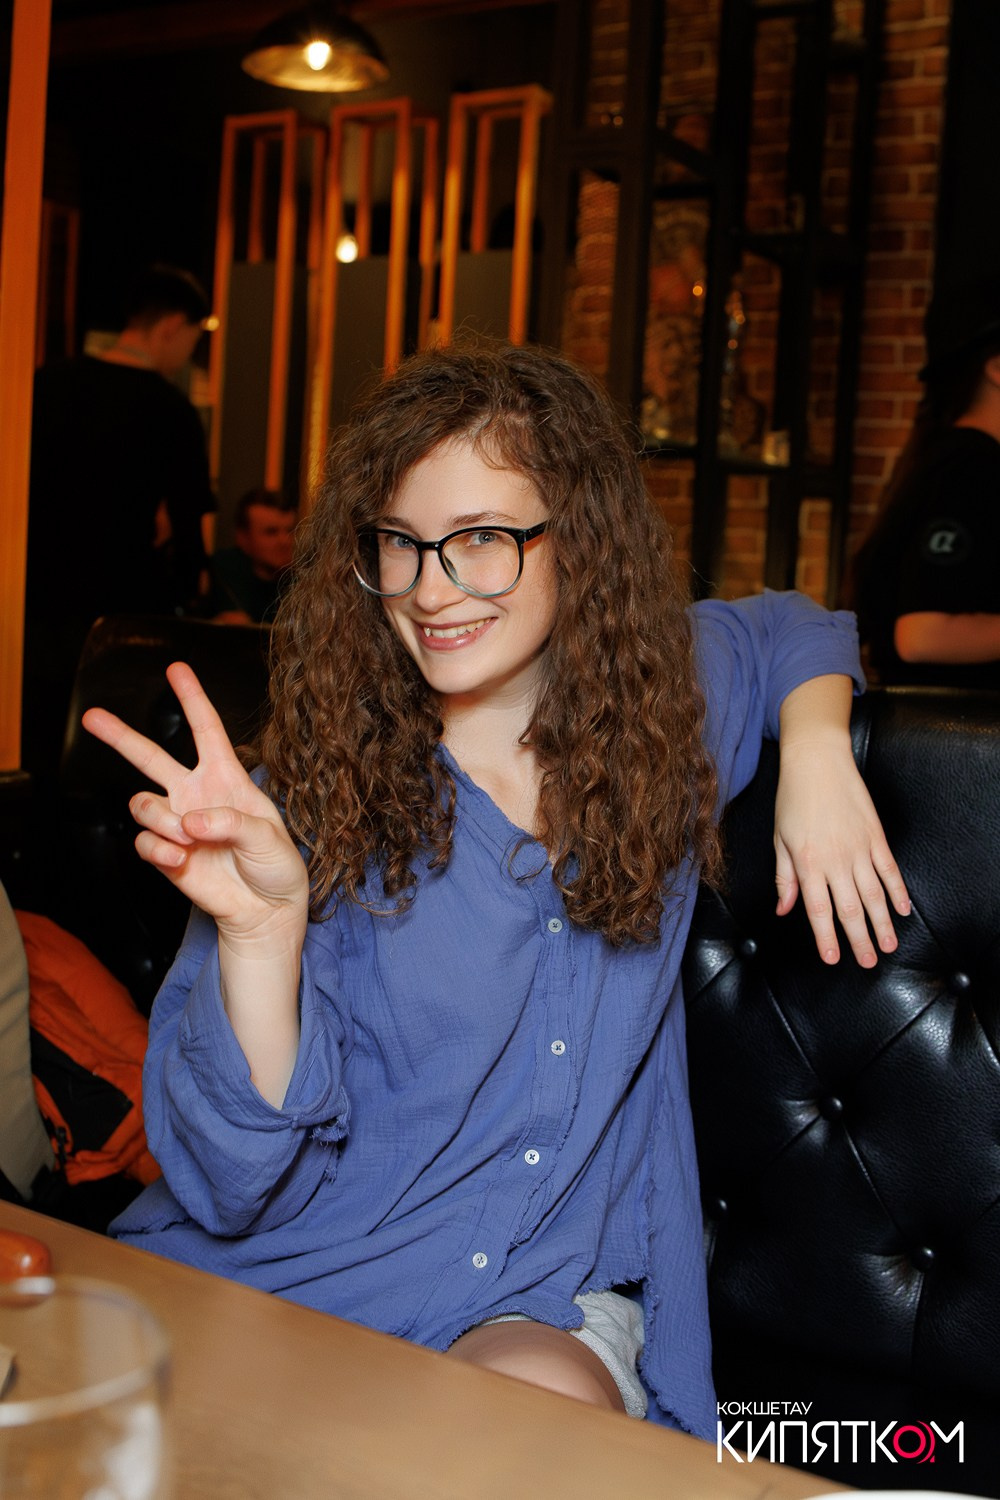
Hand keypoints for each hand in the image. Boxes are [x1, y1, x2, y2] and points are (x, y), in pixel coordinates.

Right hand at [82, 662, 307, 951]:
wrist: (264, 910)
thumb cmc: (276, 866)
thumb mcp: (269, 837)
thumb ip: (232, 822)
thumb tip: (190, 820)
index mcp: (227, 778)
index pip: (206, 730)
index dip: (192, 698)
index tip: (176, 668)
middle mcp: (196, 794)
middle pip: (150, 757)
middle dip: (120, 736)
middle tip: (92, 716)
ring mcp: (177, 823)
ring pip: (142, 804)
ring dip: (162, 820)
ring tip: (188, 840)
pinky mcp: (165, 853)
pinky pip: (144, 842)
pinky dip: (160, 851)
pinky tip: (182, 861)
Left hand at [774, 737, 909, 967]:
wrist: (817, 761)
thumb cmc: (793, 799)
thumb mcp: (779, 839)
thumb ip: (784, 878)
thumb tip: (784, 910)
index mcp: (807, 862)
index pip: (818, 910)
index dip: (826, 937)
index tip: (833, 959)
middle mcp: (835, 859)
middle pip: (850, 909)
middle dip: (859, 939)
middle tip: (869, 962)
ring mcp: (859, 848)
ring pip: (874, 894)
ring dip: (883, 922)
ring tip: (889, 944)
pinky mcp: (876, 836)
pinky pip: (889, 869)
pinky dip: (898, 890)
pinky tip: (903, 908)